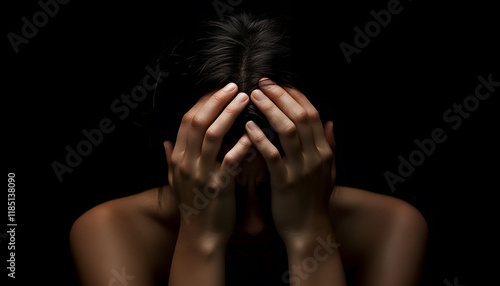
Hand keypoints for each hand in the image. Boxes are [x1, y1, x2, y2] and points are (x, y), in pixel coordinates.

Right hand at [164, 83, 252, 245]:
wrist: (200, 238)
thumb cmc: (193, 207)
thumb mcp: (175, 182)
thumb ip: (171, 159)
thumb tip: (166, 141)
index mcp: (178, 158)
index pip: (188, 120)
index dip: (204, 102)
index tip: (220, 90)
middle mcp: (186, 163)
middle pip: (198, 122)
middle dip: (216, 100)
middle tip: (234, 86)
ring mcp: (201, 174)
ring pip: (213, 135)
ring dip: (229, 113)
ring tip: (245, 98)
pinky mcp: (218, 187)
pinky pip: (230, 160)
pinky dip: (241, 144)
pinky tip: (253, 132)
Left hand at [245, 79, 335, 245]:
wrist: (308, 230)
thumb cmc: (313, 200)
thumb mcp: (328, 171)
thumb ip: (329, 146)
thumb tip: (330, 123)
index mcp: (324, 151)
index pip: (311, 114)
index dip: (295, 96)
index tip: (279, 83)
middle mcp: (316, 156)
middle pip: (300, 116)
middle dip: (280, 96)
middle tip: (262, 82)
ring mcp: (301, 169)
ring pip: (287, 130)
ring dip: (270, 110)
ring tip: (252, 96)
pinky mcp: (285, 182)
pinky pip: (272, 155)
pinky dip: (260, 138)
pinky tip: (248, 126)